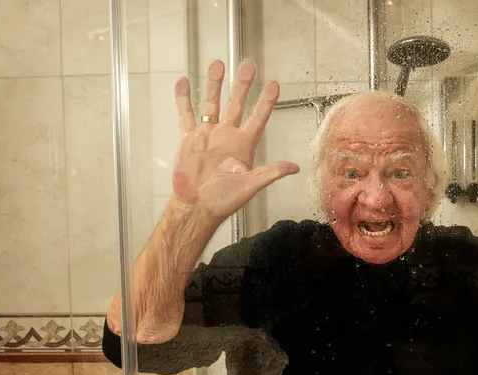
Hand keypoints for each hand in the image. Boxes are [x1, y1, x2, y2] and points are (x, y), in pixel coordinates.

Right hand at [172, 60, 298, 222]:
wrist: (196, 207)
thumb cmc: (223, 201)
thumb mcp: (249, 186)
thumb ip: (270, 173)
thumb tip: (293, 167)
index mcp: (243, 145)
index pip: (258, 118)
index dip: (265, 102)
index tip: (273, 85)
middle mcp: (226, 136)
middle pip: (236, 104)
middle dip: (242, 85)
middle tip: (248, 66)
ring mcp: (207, 135)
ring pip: (211, 103)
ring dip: (214, 85)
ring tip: (217, 64)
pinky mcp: (189, 139)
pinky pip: (186, 114)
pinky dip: (184, 99)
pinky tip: (184, 83)